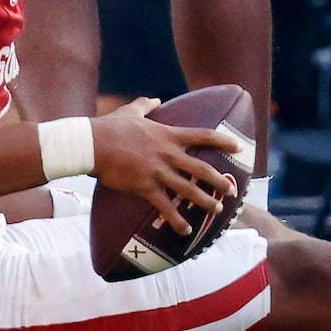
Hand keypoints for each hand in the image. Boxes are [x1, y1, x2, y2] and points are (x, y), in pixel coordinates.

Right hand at [90, 105, 239, 233]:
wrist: (93, 144)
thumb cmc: (110, 127)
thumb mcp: (132, 111)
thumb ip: (146, 105)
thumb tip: (155, 100)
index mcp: (168, 135)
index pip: (203, 136)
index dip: (222, 141)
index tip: (237, 147)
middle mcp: (167, 153)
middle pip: (201, 169)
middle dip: (218, 181)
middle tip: (231, 190)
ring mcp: (157, 171)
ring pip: (188, 190)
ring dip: (204, 202)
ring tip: (216, 211)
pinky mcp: (145, 187)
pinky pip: (165, 207)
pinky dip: (177, 220)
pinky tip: (185, 230)